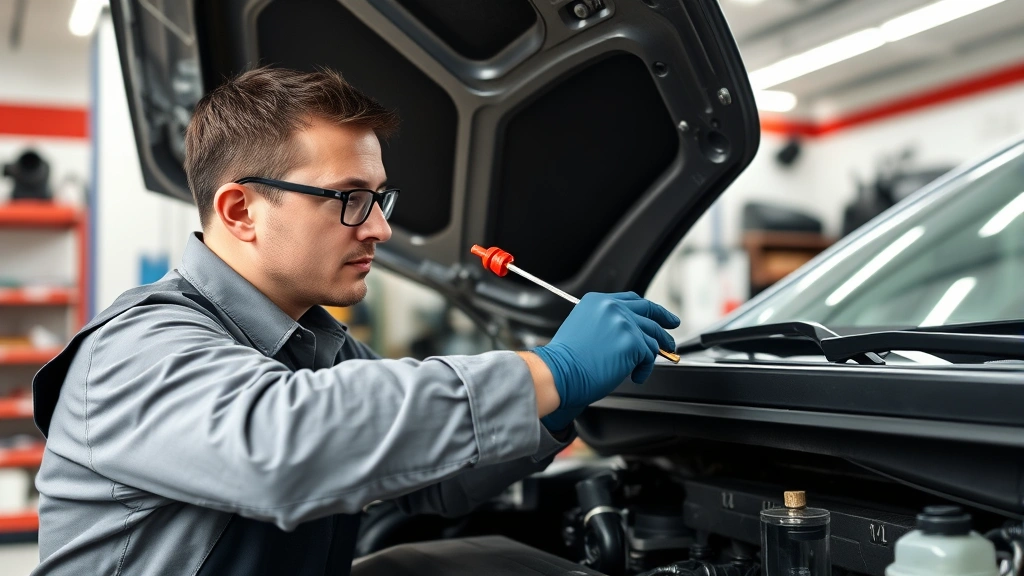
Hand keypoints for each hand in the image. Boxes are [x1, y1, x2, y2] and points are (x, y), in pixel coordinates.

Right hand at [533, 292, 678, 430]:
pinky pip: (650, 355)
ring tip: (646, 366)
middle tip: (670, 339)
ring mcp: (624, 323)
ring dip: (652, 354)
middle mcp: (612, 307)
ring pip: (652, 337)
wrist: (558, 372)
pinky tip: (635, 376)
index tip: (661, 317)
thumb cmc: (565, 359)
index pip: (632, 300)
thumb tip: (626, 335)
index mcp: (597, 301)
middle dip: (665, 324)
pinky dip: (645, 368)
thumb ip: (606, 324)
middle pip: (649, 312)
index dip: (650, 310)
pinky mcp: (633, 342)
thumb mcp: (583, 328)